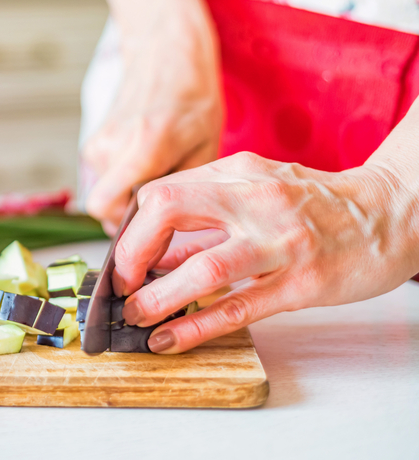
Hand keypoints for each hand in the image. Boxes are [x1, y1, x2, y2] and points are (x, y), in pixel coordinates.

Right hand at [83, 0, 222, 234]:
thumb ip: (182, 193)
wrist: (166, 54)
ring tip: (161, 179)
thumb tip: (167, 234)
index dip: (126, 234)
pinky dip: (124, 181)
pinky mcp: (94, 142)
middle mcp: (112, 145)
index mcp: (145, 146)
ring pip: (106, 194)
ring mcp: (98, 143)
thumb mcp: (205, 148)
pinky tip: (149, 164)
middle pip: (105, 209)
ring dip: (129, 197)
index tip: (149, 246)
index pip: (108, 208)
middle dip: (131, 219)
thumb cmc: (193, 99)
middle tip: (163, 216)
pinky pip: (105, 179)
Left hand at [114, 152, 418, 353]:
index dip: (133, 230)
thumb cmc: (315, 204)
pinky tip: (169, 340)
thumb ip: (206, 220)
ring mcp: (280, 241)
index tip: (124, 261)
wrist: (390, 213)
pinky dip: (196, 327)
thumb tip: (153, 254)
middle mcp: (253, 199)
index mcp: (236, 172)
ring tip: (135, 318)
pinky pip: (239, 307)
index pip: (162, 192)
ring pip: (204, 267)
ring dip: (159, 298)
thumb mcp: (255, 191)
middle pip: (169, 209)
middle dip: (133, 252)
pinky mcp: (303, 281)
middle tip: (122, 285)